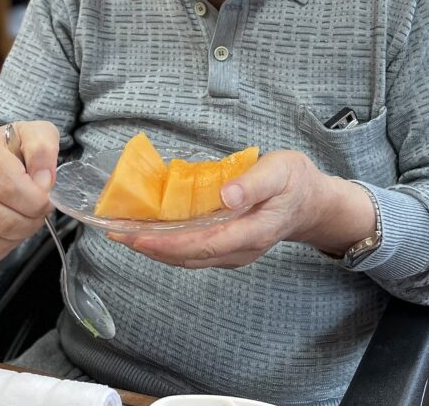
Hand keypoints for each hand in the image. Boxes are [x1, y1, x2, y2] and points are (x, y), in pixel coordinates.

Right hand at [0, 121, 59, 267]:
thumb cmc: (13, 151)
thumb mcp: (35, 135)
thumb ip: (44, 150)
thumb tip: (43, 180)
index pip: (11, 188)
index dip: (37, 201)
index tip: (45, 199)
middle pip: (2, 220)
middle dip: (30, 222)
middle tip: (36, 214)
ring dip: (16, 238)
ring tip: (20, 220)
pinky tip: (2, 233)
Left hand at [111, 151, 374, 269]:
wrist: (312, 202)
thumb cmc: (295, 181)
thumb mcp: (281, 171)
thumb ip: (255, 183)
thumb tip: (227, 196)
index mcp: (253, 231)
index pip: (206, 243)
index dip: (170, 244)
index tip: (139, 237)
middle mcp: (240, 249)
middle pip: (190, 255)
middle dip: (151, 247)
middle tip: (116, 233)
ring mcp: (233, 253)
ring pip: (188, 257)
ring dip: (155, 248)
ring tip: (124, 234)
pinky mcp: (227, 248)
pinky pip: (193, 251)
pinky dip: (168, 244)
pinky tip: (150, 232)